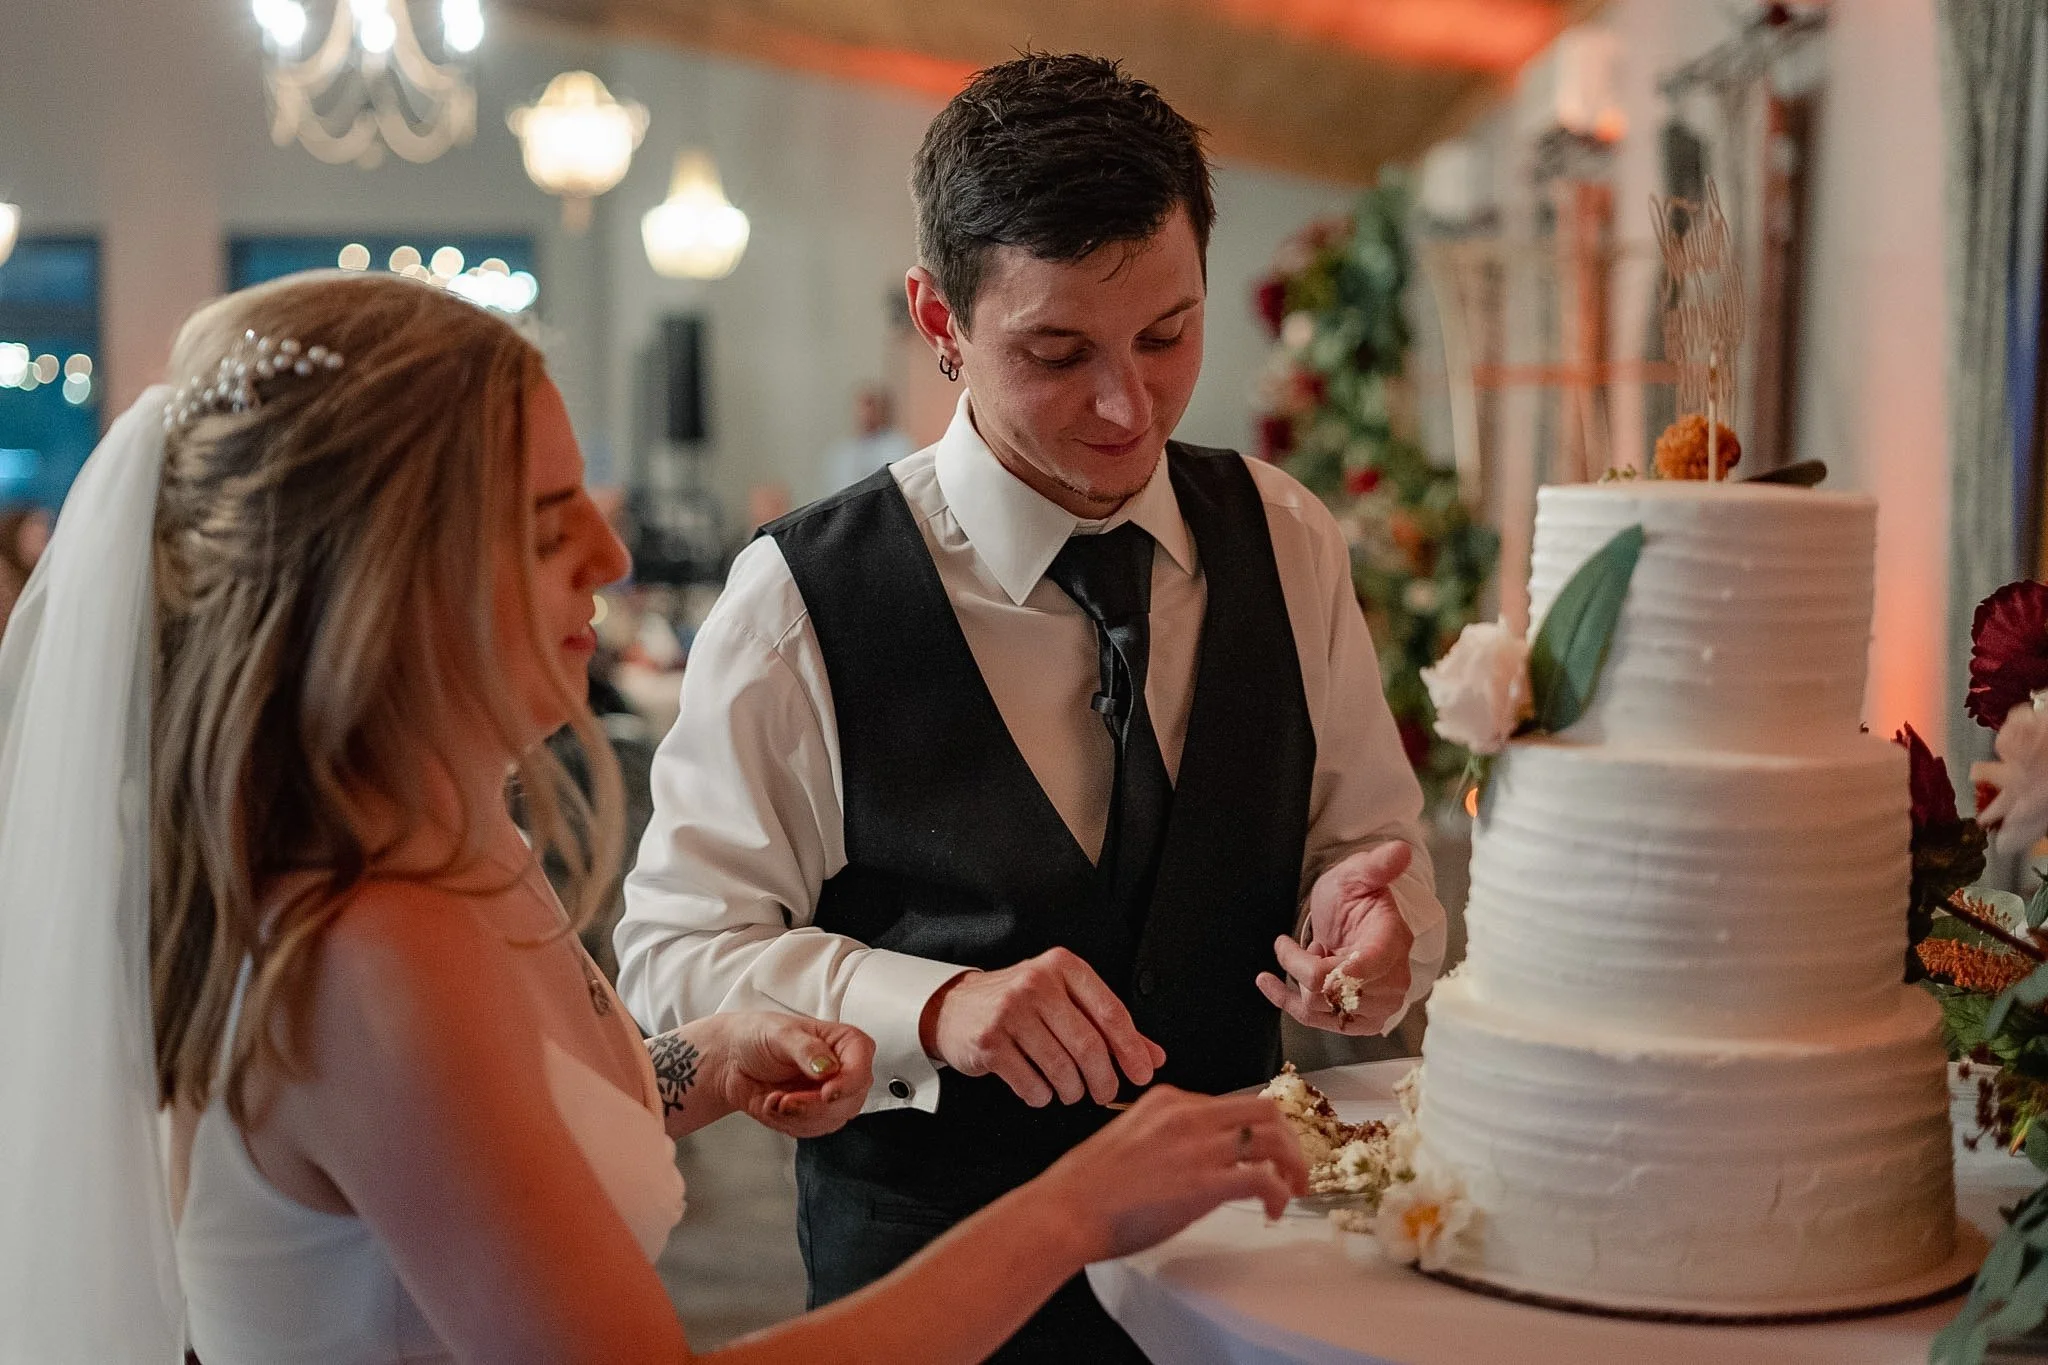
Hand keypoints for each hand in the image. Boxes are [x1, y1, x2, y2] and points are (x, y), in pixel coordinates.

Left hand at [706, 1013, 875, 1138]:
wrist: (732, 1060)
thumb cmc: (758, 1035)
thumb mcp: (780, 1034)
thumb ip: (806, 1049)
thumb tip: (828, 1067)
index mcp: (845, 1043)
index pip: (861, 1067)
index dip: (848, 1084)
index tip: (827, 1093)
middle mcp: (843, 1071)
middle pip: (849, 1100)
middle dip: (813, 1106)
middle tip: (785, 1100)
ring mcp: (831, 1096)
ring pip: (831, 1120)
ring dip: (797, 1116)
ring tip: (774, 1099)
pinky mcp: (814, 1116)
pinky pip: (812, 1131)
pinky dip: (787, 1123)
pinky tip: (773, 1104)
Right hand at [920, 948, 1164, 1107]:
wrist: (955, 1007)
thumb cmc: (1020, 1005)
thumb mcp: (1065, 1001)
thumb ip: (1109, 1026)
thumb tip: (1152, 1056)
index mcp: (1063, 967)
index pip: (1110, 1011)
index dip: (1131, 1048)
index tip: (1142, 1073)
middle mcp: (1036, 983)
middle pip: (1087, 1045)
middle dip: (1103, 1078)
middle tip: (1105, 1092)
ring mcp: (1010, 1011)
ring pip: (1061, 1068)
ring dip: (1072, 1091)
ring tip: (1070, 1091)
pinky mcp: (989, 1041)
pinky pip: (1030, 1083)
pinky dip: (1042, 1095)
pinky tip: (1040, 1089)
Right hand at [1035, 1088, 1309, 1260]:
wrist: (1067, 1210)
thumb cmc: (1086, 1188)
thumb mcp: (1127, 1138)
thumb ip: (1164, 1139)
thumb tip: (1190, 1161)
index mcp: (1167, 1100)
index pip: (1231, 1102)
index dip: (1256, 1128)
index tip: (1263, 1149)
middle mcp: (1188, 1113)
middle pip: (1265, 1109)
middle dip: (1288, 1138)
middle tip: (1292, 1167)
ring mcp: (1199, 1146)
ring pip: (1274, 1139)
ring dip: (1294, 1165)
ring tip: (1292, 1189)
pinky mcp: (1206, 1182)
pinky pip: (1264, 1179)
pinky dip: (1279, 1194)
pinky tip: (1272, 1211)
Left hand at [1256, 841, 1414, 1034]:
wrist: (1355, 922)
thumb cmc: (1355, 897)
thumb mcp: (1358, 874)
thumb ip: (1377, 865)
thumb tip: (1399, 851)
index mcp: (1392, 944)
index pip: (1355, 972)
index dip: (1313, 966)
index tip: (1285, 943)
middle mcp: (1391, 980)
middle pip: (1328, 990)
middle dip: (1301, 966)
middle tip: (1305, 943)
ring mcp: (1378, 1006)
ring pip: (1318, 1008)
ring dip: (1300, 981)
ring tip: (1308, 955)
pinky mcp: (1362, 1021)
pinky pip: (1317, 1022)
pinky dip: (1287, 1002)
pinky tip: (1268, 983)